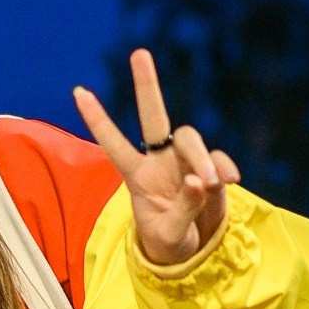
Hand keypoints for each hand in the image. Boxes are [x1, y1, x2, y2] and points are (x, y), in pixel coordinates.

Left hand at [73, 48, 243, 267]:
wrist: (194, 255)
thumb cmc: (169, 244)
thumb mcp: (169, 235)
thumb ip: (182, 208)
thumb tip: (199, 179)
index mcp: (137, 177)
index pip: (114, 144)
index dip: (98, 120)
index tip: (78, 91)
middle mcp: (159, 162)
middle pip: (153, 117)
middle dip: (147, 86)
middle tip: (139, 54)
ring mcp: (185, 163)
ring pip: (191, 140)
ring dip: (201, 157)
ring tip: (209, 183)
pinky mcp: (211, 170)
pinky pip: (217, 158)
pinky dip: (223, 167)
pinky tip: (229, 182)